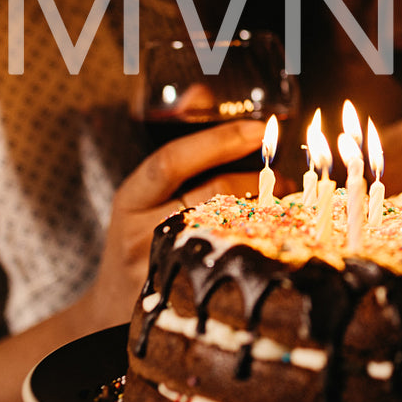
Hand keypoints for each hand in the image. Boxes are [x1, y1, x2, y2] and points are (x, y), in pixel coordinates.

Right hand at [75, 119, 266, 328]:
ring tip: (287, 201)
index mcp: (130, 201)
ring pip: (231, 225)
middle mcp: (142, 234)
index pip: (170, 162)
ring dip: (267, 207)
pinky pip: (238, 258)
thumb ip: (177, 148)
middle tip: (285, 174)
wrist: (114, 312)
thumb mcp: (144, 194)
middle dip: (256, 177)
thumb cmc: (139, 240)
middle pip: (211, 193)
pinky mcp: (190, 294)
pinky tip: (280, 233)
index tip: (257, 127)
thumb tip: (202, 90)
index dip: (217, 141)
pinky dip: (263, 239)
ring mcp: (166, 267)